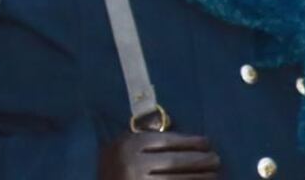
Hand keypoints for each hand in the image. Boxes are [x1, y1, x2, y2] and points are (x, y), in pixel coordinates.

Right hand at [99, 132, 220, 179]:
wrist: (88, 178)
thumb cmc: (114, 164)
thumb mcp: (125, 144)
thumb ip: (147, 136)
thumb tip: (177, 130)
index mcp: (131, 145)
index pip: (169, 142)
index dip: (192, 142)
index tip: (208, 143)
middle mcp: (132, 164)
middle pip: (176, 162)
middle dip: (200, 161)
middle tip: (216, 160)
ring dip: (198, 178)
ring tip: (213, 175)